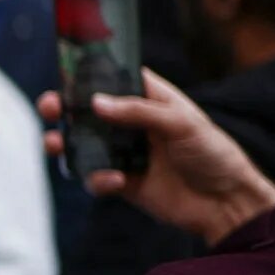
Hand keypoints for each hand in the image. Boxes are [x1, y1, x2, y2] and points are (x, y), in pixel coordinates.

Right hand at [40, 68, 274, 244]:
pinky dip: (97, 179)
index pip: (113, 78)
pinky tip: (115, 180)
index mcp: (149, 99)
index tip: (64, 72)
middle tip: (49, 107)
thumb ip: (138, 111)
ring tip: (54, 144)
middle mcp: (132, 122)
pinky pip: (95, 177)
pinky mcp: (122, 182)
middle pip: (88, 110)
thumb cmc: (212, 153)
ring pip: (83, 144)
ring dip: (65, 143)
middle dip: (64, 107)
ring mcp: (125, 152)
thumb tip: (95, 103)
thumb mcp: (181, 123)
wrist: (226, 202)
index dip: (87, 74)